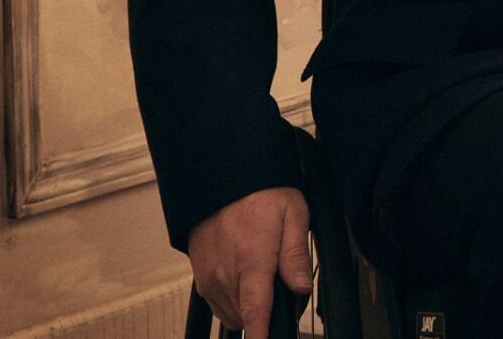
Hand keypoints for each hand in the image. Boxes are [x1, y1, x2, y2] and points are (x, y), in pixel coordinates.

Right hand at [185, 186, 311, 331]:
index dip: (261, 335)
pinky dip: (234, 303)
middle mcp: (226, 274)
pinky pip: (218, 305)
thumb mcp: (293, 214)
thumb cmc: (260, 193)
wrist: (224, 180)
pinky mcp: (200, 277)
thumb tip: (302, 288)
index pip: (255, 311)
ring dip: (250, 308)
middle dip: (267, 312)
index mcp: (252, 261)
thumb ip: (297, 254)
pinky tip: (246, 284)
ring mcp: (209, 277)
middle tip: (282, 286)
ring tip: (264, 278)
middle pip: (247, 315)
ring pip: (232, 313)